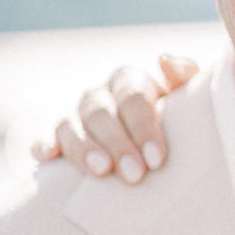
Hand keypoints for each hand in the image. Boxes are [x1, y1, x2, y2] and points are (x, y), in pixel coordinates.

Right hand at [31, 54, 198, 183]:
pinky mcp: (57, 138)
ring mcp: (76, 116)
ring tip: (101, 172)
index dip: (143, 126)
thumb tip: (164, 59)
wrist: (159, 153)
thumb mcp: (189, 104)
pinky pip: (46, 137)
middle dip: (117, 143)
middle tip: (134, 175)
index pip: (133, 95)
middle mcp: (100, 95)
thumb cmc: (179, 125)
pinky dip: (45, 144)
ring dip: (84, 148)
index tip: (157, 160)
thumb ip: (185, 80)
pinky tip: (49, 157)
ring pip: (70, 125)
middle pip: (100, 111)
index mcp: (131, 82)